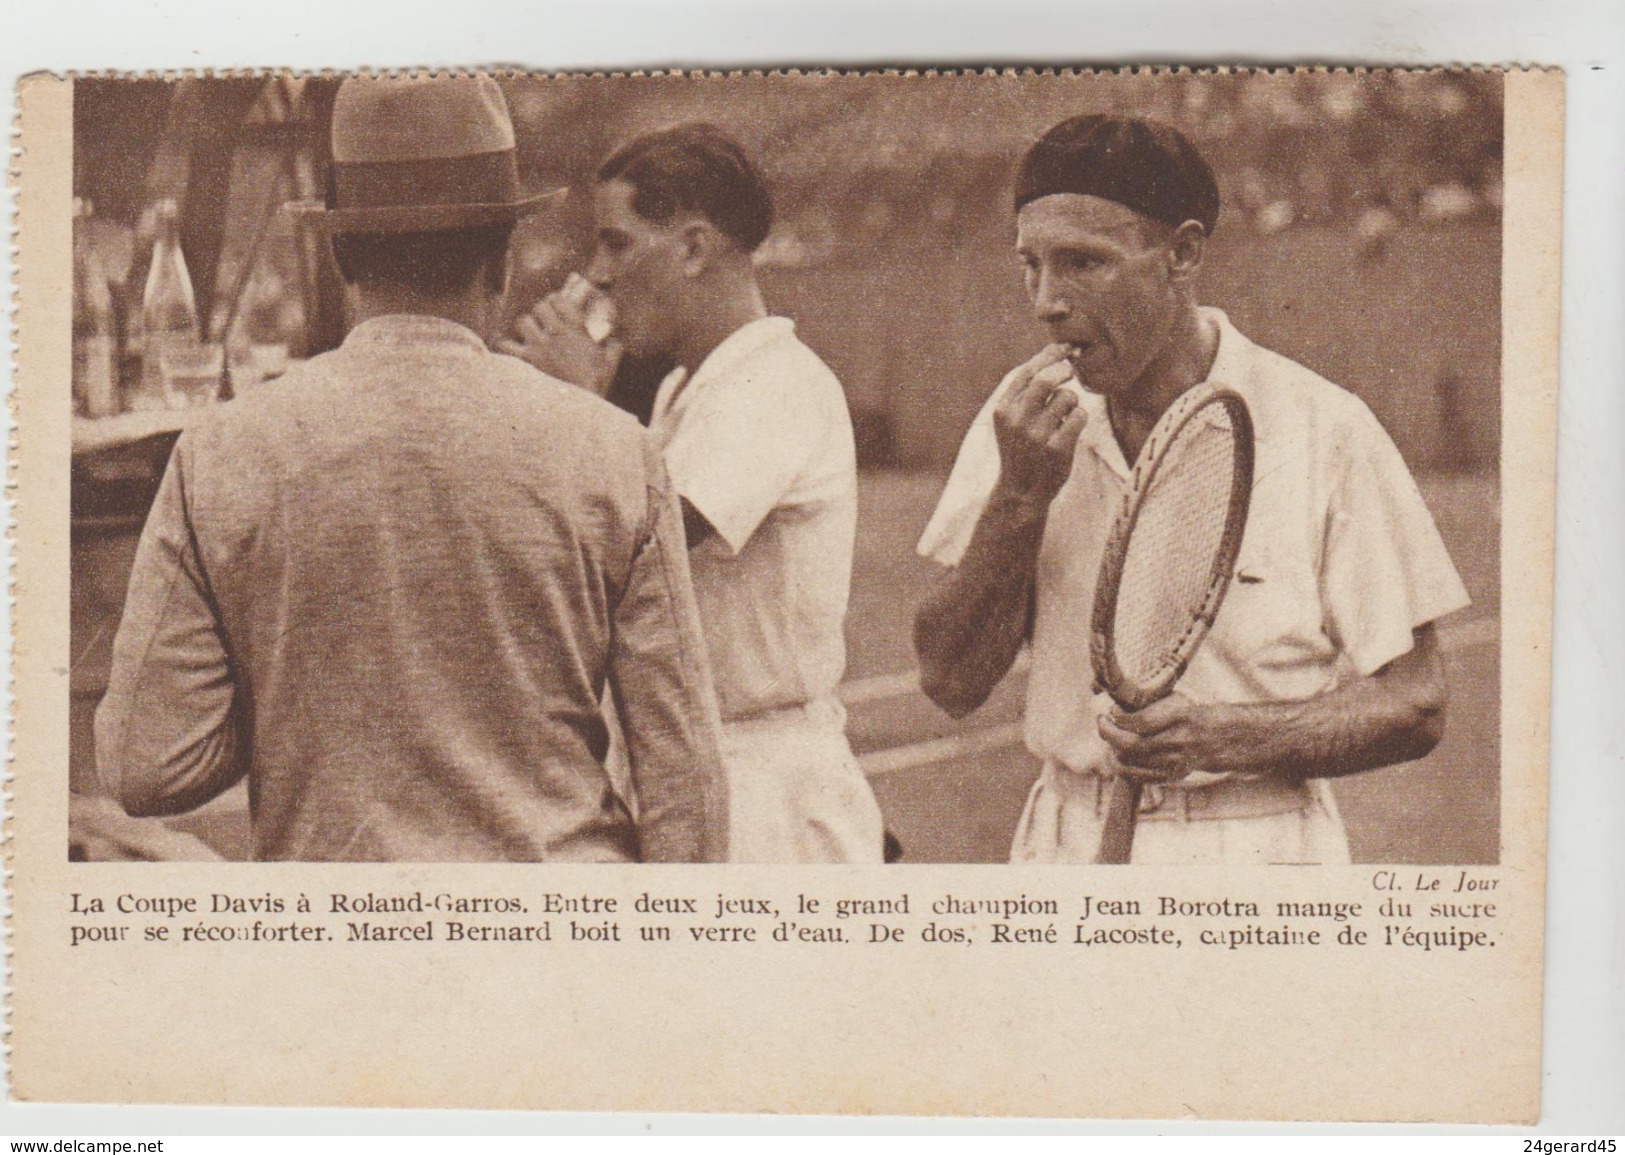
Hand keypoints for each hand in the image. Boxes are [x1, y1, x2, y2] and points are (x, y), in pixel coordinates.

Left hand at [497, 290, 622, 396]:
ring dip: (527, 325)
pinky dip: (507, 345)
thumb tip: (613, 339)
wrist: (578, 406)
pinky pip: (506, 345)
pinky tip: (512, 347)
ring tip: (531, 333)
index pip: (559, 300)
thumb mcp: (611, 362)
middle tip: (545, 318)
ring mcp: (537, 346)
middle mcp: (554, 333)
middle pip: (539, 307)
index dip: (557, 300)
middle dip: (542, 310)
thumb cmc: (596, 384)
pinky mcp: (525, 362)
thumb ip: (613, 346)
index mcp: (575, 329)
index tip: (558, 304)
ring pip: (522, 321)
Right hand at [991, 344, 1086, 505]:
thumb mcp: (1012, 419)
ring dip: (1072, 402)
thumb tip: (1054, 355)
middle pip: (1048, 379)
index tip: (1065, 348)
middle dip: (1064, 372)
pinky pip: (1079, 416)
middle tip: (1071, 374)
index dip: (1049, 355)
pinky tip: (1069, 431)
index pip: (1027, 371)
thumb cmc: (1022, 448)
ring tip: (1062, 418)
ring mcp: (1037, 435)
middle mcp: (1017, 420)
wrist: (1021, 490)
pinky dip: (1079, 419)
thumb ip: (1026, 391)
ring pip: (1068, 397)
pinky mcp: (1057, 448)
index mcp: (1003, 409)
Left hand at [1097, 693, 1239, 782]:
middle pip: (1133, 745)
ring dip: (1112, 750)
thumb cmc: (1191, 713)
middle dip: (1109, 734)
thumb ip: (1151, 703)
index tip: (1111, 711)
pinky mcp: (1172, 776)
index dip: (1121, 718)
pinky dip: (1122, 766)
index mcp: (1182, 716)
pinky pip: (1138, 776)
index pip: (1143, 722)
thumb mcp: (1177, 700)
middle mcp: (1180, 741)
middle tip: (1102, 722)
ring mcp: (1176, 762)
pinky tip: (1117, 754)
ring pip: (1131, 763)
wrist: (1220, 739)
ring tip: (1109, 737)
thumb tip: (1116, 703)